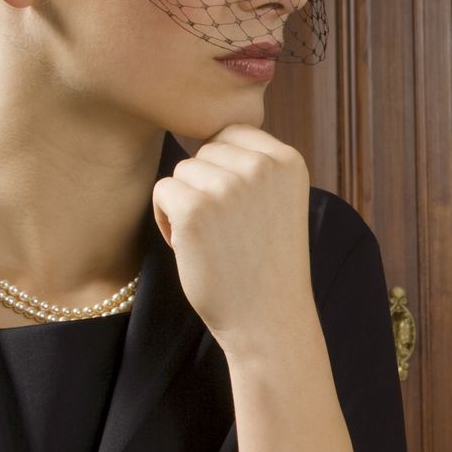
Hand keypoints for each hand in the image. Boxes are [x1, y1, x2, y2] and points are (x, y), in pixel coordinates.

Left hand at [152, 125, 316, 360]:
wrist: (268, 320)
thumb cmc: (267, 262)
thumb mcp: (278, 201)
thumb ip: (255, 165)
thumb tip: (208, 130)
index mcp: (288, 160)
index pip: (233, 134)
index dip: (227, 171)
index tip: (244, 212)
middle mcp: (261, 167)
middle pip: (205, 151)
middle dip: (207, 186)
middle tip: (228, 231)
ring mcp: (228, 187)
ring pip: (182, 171)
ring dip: (187, 203)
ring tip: (213, 240)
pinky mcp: (194, 209)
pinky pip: (162, 190)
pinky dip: (167, 219)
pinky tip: (192, 247)